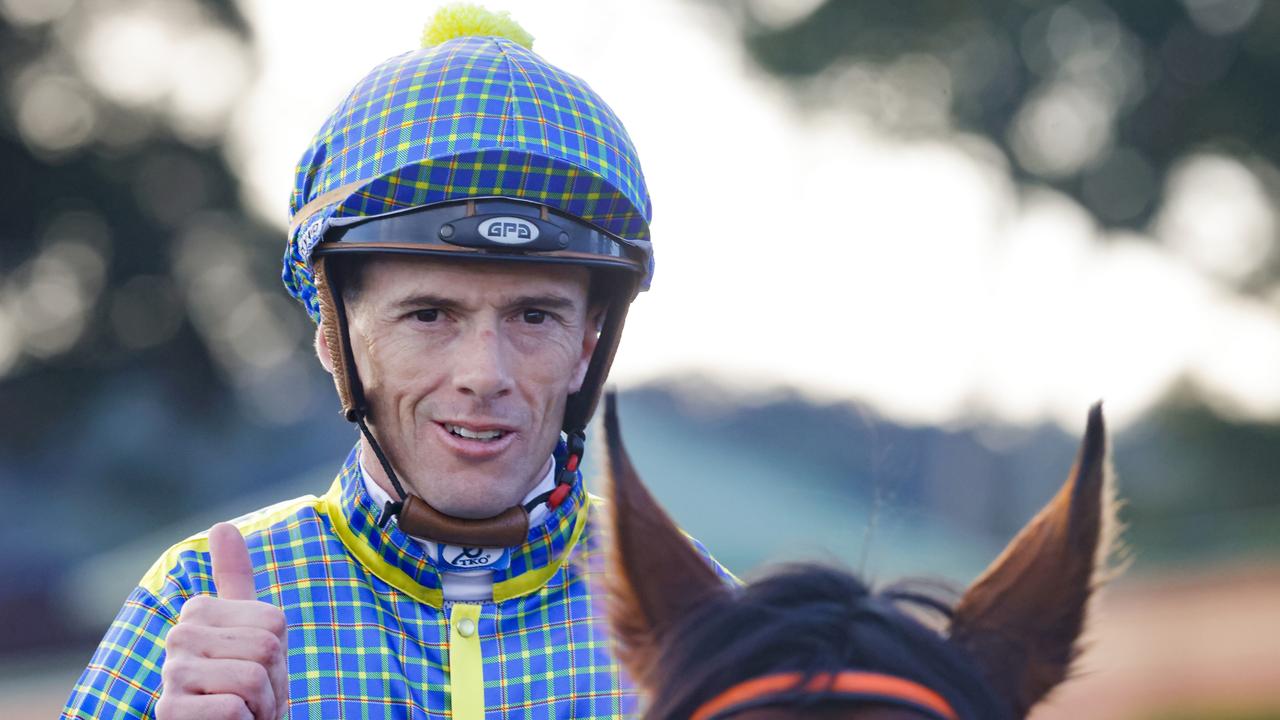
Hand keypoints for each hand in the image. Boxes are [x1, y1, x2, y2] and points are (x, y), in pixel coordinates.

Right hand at [156, 523, 288, 719]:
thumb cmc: (243, 685)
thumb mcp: (250, 629)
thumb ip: (235, 578)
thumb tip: (220, 525)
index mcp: (199, 611)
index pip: (274, 623)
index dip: (281, 655)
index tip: (261, 670)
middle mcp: (178, 637)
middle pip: (266, 648)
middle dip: (274, 683)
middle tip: (255, 697)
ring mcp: (170, 675)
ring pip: (252, 678)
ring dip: (262, 707)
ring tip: (245, 712)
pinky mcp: (169, 712)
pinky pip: (234, 709)